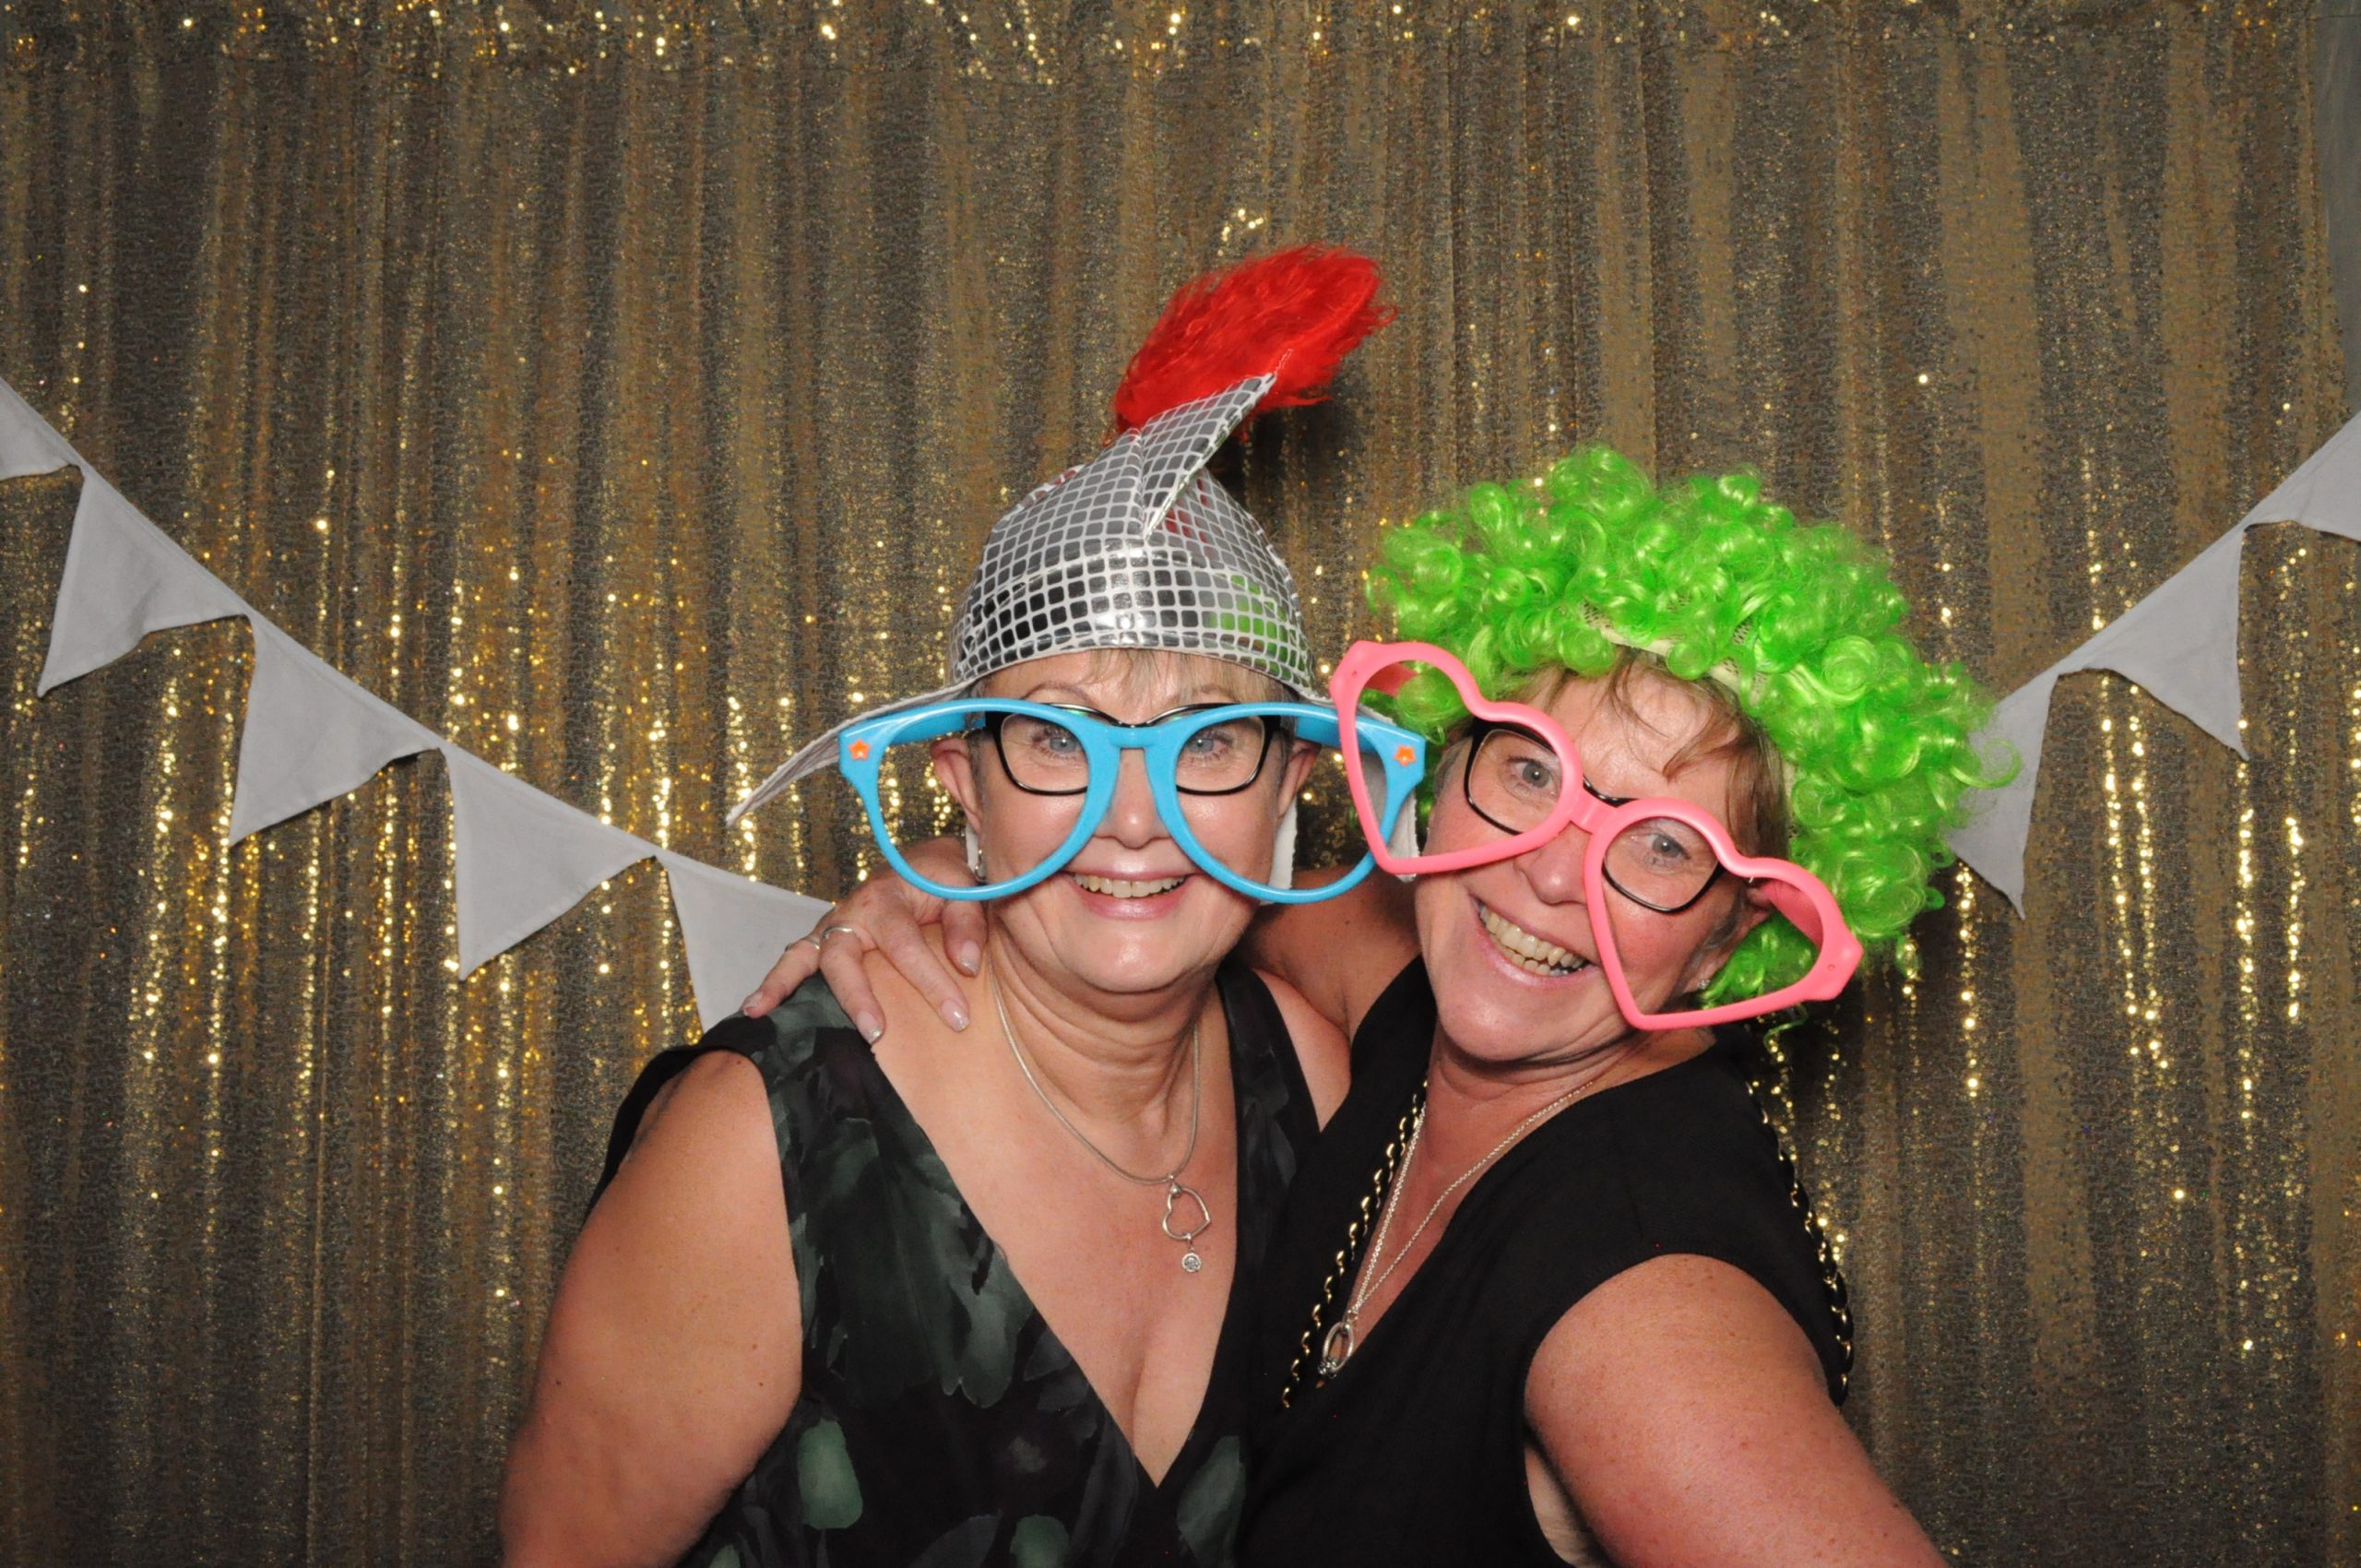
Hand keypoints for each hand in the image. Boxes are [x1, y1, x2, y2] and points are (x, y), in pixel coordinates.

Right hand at [738, 836, 984, 1040]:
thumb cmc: (943, 879)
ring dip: (784, 985)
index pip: (906, 945)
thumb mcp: (964, 889)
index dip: (932, 982)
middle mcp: (851, 912)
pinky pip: (794, 961)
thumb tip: (967, 966)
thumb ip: (967, 925)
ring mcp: (833, 927)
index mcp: (887, 898)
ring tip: (764, 1016)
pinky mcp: (824, 941)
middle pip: (843, 955)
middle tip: (877, 1033)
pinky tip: (755, 1011)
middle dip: (856, 996)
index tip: (958, 1017)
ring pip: (803, 956)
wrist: (923, 862)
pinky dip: (774, 983)